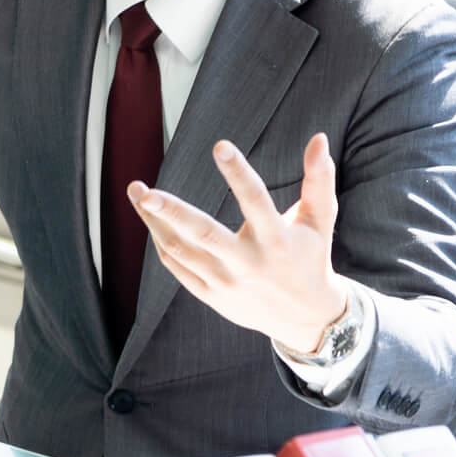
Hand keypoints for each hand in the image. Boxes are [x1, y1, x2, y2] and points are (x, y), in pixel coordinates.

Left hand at [129, 133, 350, 353]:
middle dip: (172, 212)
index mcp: (277, 239)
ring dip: (153, 222)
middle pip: (204, 234)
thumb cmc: (311, 257)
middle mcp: (248, 262)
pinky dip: (161, 241)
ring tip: (136, 192)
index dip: (238, 173)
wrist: (305, 319)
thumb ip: (318, 180)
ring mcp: (226, 282)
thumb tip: (318, 137)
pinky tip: (150, 219)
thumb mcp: (319, 221)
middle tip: (145, 192)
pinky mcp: (210, 295)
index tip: (220, 145)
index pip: (255, 200)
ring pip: (180, 251)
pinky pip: (177, 266)